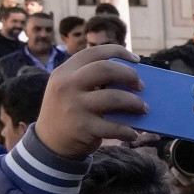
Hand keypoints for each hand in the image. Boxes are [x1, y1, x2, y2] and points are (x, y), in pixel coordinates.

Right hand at [36, 43, 147, 158]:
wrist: (49, 142)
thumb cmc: (70, 110)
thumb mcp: (69, 89)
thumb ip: (90, 79)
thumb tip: (132, 77)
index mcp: (64, 72)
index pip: (93, 52)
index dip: (118, 52)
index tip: (136, 59)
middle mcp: (67, 86)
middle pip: (105, 69)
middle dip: (130, 75)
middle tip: (141, 86)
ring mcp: (74, 106)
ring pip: (115, 97)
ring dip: (136, 103)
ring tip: (144, 108)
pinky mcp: (83, 127)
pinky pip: (115, 127)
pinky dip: (128, 131)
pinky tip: (133, 133)